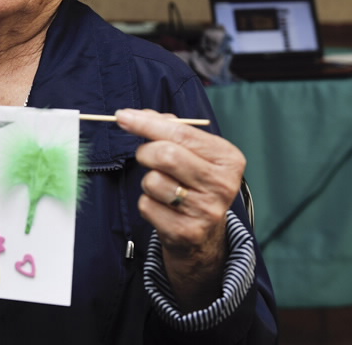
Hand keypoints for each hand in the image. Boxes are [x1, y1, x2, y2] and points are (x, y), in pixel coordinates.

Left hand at [115, 108, 245, 309]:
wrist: (204, 236)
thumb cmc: (194, 184)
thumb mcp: (194, 154)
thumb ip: (170, 129)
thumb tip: (138, 115)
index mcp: (228, 159)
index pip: (182, 133)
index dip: (147, 123)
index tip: (123, 116)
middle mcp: (222, 185)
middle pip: (166, 155)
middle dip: (145, 152)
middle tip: (145, 156)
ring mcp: (206, 211)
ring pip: (153, 181)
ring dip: (148, 181)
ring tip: (162, 187)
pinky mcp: (187, 232)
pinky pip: (147, 205)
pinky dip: (146, 203)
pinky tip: (162, 207)